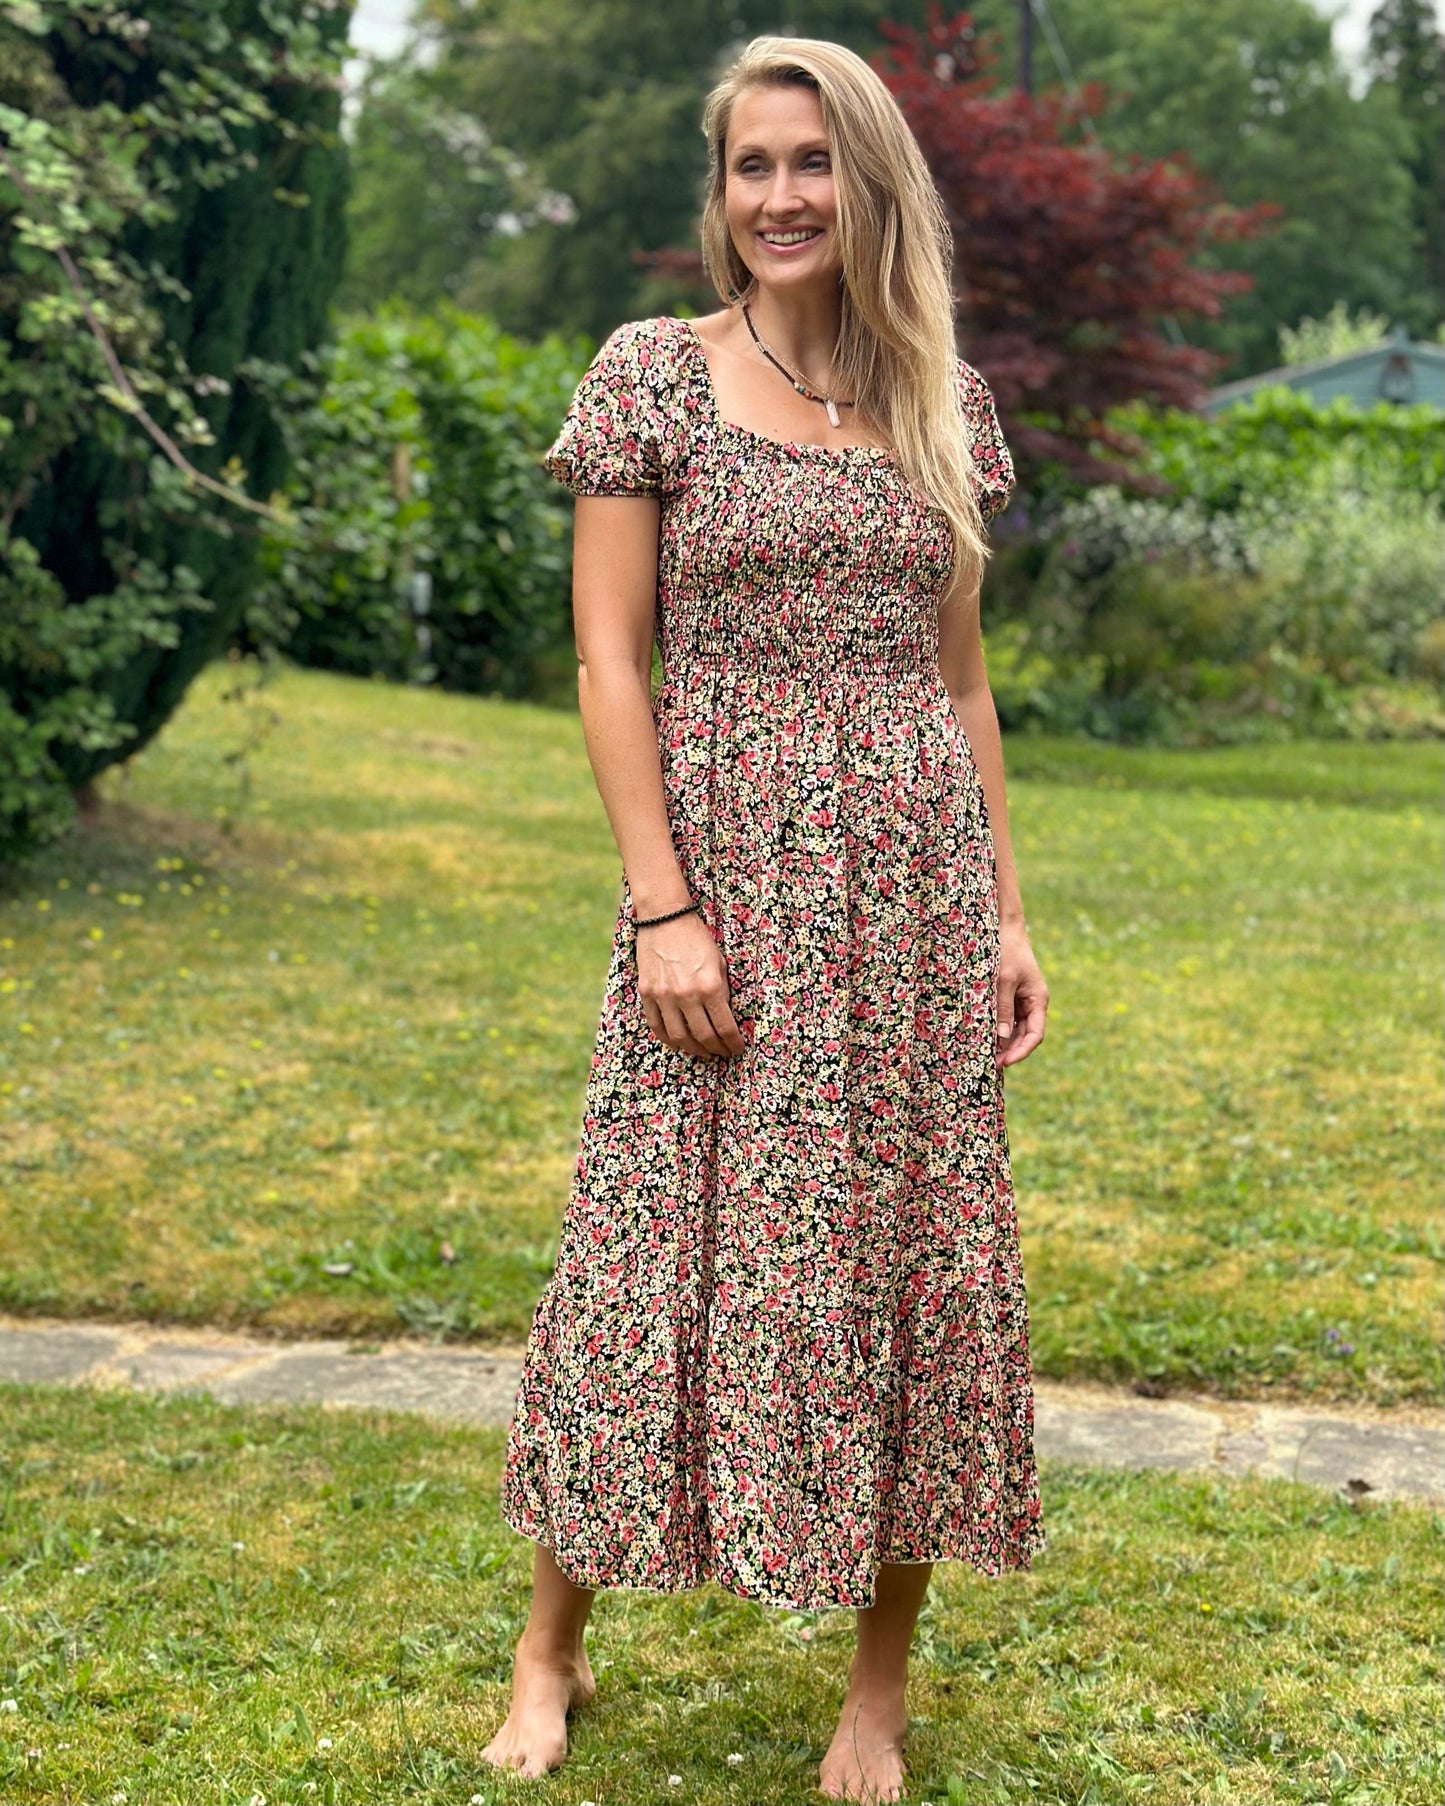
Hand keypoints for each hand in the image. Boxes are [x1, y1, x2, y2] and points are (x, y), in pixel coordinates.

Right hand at [637, 913, 746, 1058]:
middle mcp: (687, 995)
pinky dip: (669, 1039)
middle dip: (716, 1049)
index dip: (733, 1043)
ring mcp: (664, 996)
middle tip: (722, 1053)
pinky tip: (678, 1043)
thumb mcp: (720, 963)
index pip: (725, 1027)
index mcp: (710, 986)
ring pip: (679, 1037)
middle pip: (703, 1036)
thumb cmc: (697, 938)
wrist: (665, 919)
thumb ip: (722, 991)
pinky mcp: (647, 993)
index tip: (738, 1048)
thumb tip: (726, 1016)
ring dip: (693, 1049)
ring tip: (703, 1052)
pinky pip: (657, 1026)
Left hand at [995, 921, 1047, 1068]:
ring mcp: (1022, 1001)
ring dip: (1003, 1043)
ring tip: (986, 1056)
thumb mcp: (1003, 980)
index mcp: (1038, 1000)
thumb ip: (1003, 1008)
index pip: (1034, 1034)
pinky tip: (985, 1038)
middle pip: (1025, 1036)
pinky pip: (1006, 1019)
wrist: (1004, 928)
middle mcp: (1033, 1003)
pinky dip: (998, 1030)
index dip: (1021, 1051)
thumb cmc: (1006, 951)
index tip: (1005, 1062)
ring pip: (1015, 1029)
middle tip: (991, 1065)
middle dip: (1010, 1051)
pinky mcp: (1010, 997)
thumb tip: (1002, 1038)